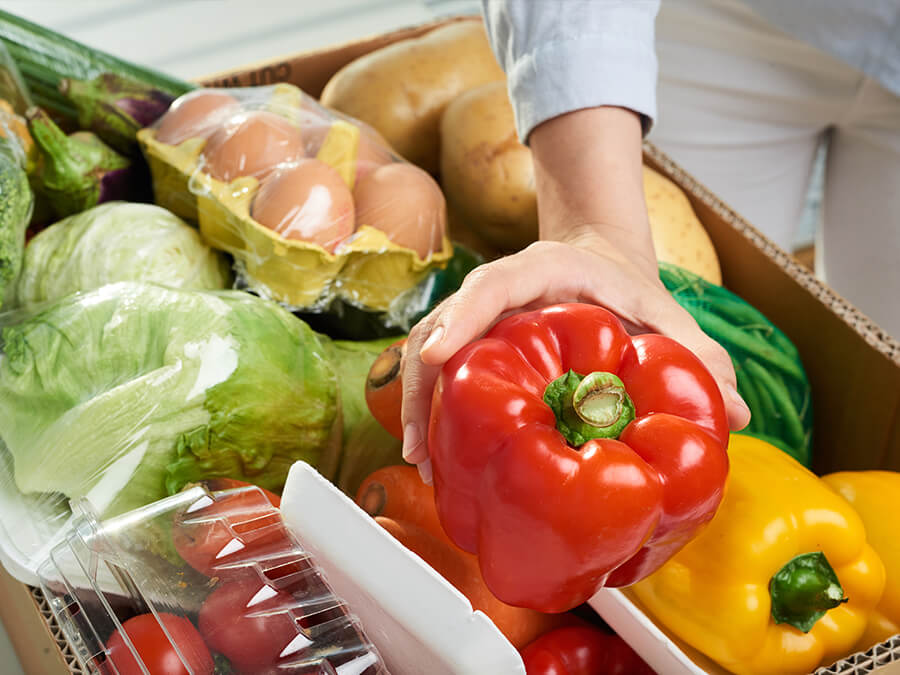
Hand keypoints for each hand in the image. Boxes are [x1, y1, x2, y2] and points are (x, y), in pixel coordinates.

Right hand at [400, 231, 750, 483]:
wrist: (598, 262)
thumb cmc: (627, 285)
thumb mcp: (666, 311)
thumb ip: (699, 353)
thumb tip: (738, 413)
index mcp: (542, 270)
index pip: (489, 286)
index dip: (460, 319)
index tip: (439, 358)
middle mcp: (498, 290)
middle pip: (440, 326)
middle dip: (422, 383)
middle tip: (425, 446)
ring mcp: (478, 315)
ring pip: (427, 351)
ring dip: (417, 403)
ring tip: (423, 461)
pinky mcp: (473, 340)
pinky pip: (439, 369)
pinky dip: (430, 405)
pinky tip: (436, 453)